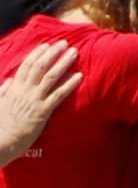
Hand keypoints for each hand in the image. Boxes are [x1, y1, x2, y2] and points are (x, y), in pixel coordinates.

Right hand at [0, 37, 80, 162]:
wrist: (0, 144)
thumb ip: (4, 91)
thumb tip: (9, 81)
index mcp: (14, 89)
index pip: (26, 65)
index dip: (37, 53)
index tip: (46, 45)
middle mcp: (25, 91)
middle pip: (40, 66)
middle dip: (53, 52)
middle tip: (64, 43)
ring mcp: (34, 101)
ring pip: (51, 77)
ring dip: (63, 63)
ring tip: (74, 53)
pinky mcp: (42, 112)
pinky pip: (58, 95)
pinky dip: (69, 84)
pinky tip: (79, 76)